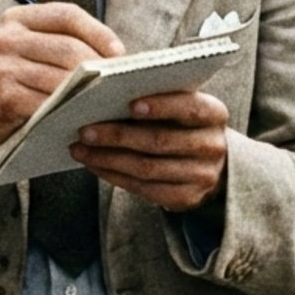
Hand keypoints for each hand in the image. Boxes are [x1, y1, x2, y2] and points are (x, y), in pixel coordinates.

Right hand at [0, 4, 122, 173]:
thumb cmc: (13, 82)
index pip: (68, 15)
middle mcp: (7, 38)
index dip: (99, 32)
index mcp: (17, 19)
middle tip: (119, 83)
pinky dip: (71, 110)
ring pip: (63, 77)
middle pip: (69, 47)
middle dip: (99, 67)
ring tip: (108, 100)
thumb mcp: (29, 51)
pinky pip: (50, 102)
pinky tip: (84, 116)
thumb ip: (62, 44)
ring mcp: (3, 66)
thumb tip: (117, 54)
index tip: (120, 53)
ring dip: (90, 91)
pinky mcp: (5, 96)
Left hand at [73, 89, 229, 212]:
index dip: (161, 106)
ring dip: (108, 158)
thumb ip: (158, 99)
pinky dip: (114, 175)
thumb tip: (107, 96)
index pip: (189, 108)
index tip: (130, 104)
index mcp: (214, 114)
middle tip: (85, 130)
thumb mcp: (182, 107)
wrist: (211, 165)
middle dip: (118, 136)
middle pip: (160, 141)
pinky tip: (94, 165)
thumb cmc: (183, 125)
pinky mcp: (186, 198)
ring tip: (80, 149)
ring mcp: (201, 175)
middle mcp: (212, 146)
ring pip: (147, 168)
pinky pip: (144, 188)